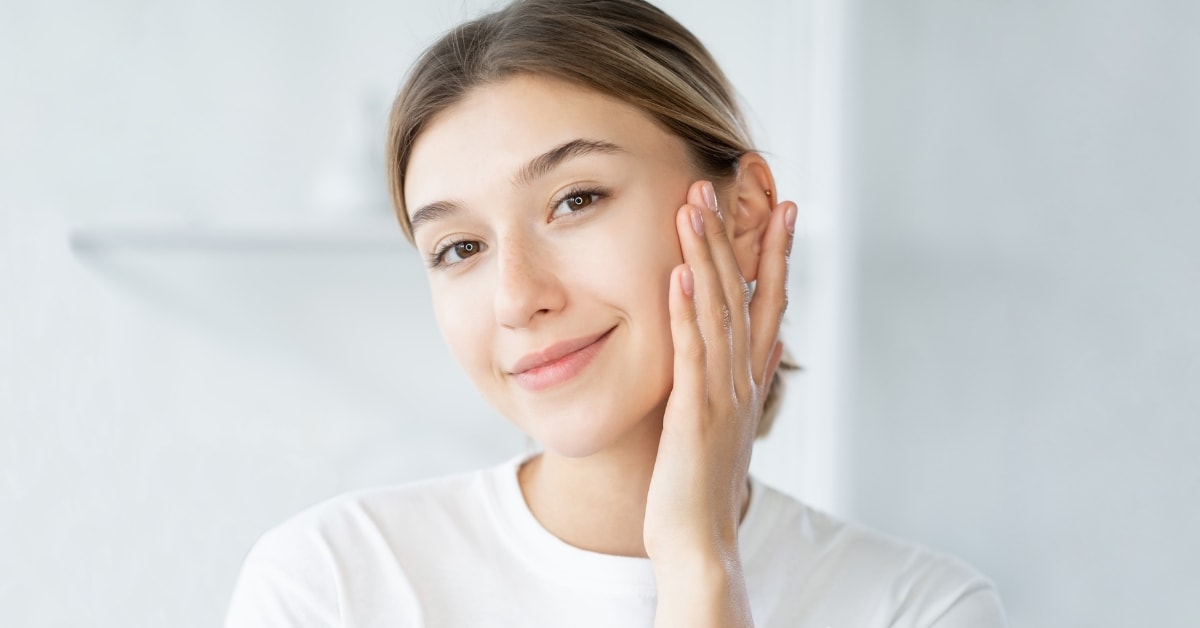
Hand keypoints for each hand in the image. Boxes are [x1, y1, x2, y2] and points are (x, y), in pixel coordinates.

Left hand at [643, 179, 795, 568]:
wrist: (699, 539)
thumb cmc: (702, 485)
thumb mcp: (726, 424)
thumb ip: (738, 380)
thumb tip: (761, 342)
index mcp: (750, 377)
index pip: (768, 301)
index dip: (776, 253)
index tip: (782, 207)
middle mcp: (744, 377)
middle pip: (745, 292)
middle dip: (736, 234)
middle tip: (726, 183)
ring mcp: (722, 393)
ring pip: (718, 308)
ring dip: (706, 254)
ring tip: (695, 205)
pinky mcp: (694, 411)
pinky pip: (691, 350)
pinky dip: (685, 308)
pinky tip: (678, 271)